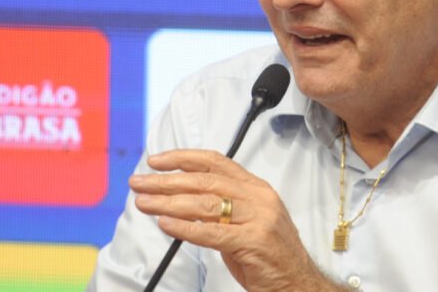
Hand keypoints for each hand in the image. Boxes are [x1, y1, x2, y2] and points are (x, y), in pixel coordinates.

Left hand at [129, 149, 341, 291]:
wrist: (298, 282)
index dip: (183, 158)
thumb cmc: (270, 254)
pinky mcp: (253, 242)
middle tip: (139, 183)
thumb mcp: (248, 222)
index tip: (156, 161)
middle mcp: (258, 198)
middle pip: (205, 181)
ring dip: (168, 202)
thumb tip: (183, 201)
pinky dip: (185, 228)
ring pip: (205, 204)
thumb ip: (223, 209)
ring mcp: (258, 219)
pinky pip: (212, 233)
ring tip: (144, 202)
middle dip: (166, 180)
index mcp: (257, 188)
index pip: (216, 162)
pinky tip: (165, 224)